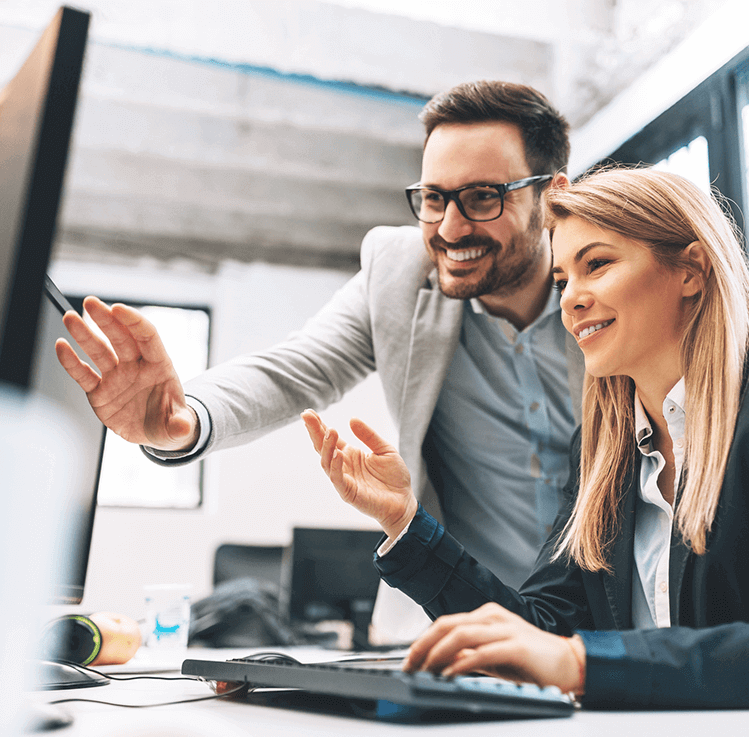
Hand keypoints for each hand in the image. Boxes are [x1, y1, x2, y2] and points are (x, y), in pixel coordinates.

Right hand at [55, 296, 197, 450]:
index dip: (134, 322)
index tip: (119, 309)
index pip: (148, 337)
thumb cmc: (170, 421)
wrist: (155, 433)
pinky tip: (61, 346)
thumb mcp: (178, 426)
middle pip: (121, 338)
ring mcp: (116, 377)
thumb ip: (180, 425)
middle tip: (91, 302)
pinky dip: (72, 362)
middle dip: (106, 320)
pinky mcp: (99, 392)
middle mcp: (135, 367)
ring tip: (70, 317)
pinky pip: (84, 375)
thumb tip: (184, 429)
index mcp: (159, 366)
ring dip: (84, 334)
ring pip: (99, 352)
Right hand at [301, 410, 417, 538]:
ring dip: (327, 446)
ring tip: (331, 430)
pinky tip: (337, 454)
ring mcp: (343, 479)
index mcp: (349, 454)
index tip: (309, 412)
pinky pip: (337, 479)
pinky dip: (335, 466)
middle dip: (314, 431)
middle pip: (322, 447)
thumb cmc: (394, 477)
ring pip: (326, 462)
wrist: (404, 501)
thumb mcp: (384, 449)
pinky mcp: (348, 493)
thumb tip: (351, 419)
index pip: (330, 438)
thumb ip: (368, 435)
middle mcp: (343, 465)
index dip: (319, 425)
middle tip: (307, 416)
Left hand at [403, 603, 585, 695]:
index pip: (445, 623)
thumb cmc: (531, 662)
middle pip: (447, 625)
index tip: (409, 661)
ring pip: (460, 634)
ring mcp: (505, 629)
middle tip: (409, 666)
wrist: (570, 664)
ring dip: (438, 653)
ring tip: (426, 671)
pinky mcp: (516, 646)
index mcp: (486, 616)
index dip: (423, 641)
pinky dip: (462, 664)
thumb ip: (469, 656)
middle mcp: (492, 617)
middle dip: (423, 645)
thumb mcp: (492, 657)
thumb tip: (441, 662)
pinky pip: (482, 652)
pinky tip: (450, 676)